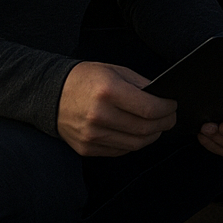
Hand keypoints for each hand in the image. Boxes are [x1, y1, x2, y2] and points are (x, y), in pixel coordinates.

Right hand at [58, 61, 176, 156]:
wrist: (50, 94)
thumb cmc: (86, 79)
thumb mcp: (116, 71)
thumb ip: (141, 85)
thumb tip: (163, 98)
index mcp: (108, 92)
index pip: (149, 108)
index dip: (167, 109)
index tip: (173, 105)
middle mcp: (99, 116)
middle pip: (145, 129)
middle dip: (164, 124)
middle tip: (170, 118)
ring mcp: (91, 135)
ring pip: (135, 144)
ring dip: (152, 136)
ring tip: (156, 126)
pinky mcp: (86, 148)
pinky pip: (120, 151)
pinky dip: (134, 143)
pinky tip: (136, 133)